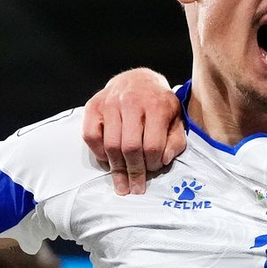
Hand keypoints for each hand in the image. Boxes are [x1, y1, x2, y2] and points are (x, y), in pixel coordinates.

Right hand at [81, 68, 186, 195]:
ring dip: (116, 168)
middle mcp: (131, 102)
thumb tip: (163, 160)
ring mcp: (109, 103)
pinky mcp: (93, 106)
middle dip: (133, 172)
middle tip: (134, 188)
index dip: (153, 164)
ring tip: (121, 182)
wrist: (137, 79)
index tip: (154, 170)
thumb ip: (175, 140)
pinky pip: (91, 137)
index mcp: (156, 105)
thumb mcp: (175, 118)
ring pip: (110, 145)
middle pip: (130, 147)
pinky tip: (108, 160)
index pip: (153, 145)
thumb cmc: (157, 103)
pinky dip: (98, 153)